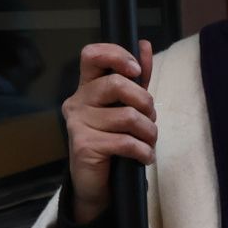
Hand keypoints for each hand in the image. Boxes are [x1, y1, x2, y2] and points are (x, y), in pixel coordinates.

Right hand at [62, 41, 154, 224]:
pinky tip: (143, 157)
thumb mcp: (128, 106)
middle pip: (117, 84)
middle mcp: (77, 101)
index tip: (136, 70)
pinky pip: (125, 141)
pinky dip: (143, 151)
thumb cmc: (113, 141)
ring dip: (149, 132)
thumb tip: (144, 44)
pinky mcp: (83, 145)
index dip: (117, 55)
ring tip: (148, 142)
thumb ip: (136, 78)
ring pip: (127, 116)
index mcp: (87, 87)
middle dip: (145, 102)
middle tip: (151, 119)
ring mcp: (78, 123)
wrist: (97, 184)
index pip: (92, 54)